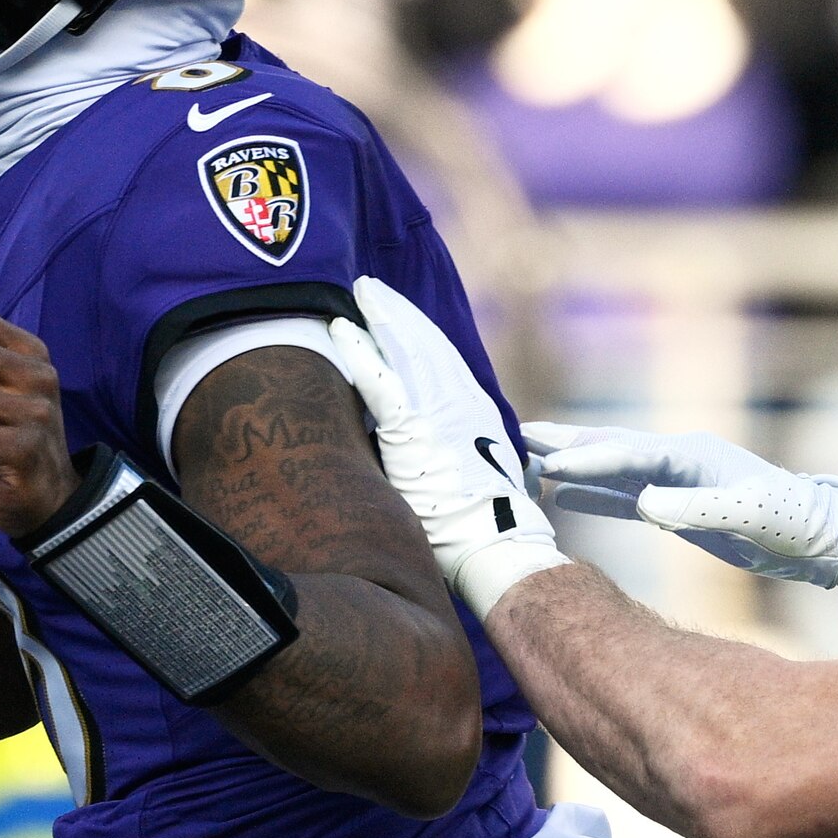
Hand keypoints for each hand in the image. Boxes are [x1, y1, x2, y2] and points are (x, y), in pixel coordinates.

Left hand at [323, 279, 553, 612]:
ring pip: (404, 351)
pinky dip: (358, 353)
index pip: (443, 360)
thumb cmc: (486, 529)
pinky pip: (379, 383)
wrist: (498, 549)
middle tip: (371, 288)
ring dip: (377, 318)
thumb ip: (458, 458)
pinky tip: (339, 329)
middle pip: (423, 344)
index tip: (398, 315)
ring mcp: (439, 414)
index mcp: (476, 413)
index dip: (418, 333)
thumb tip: (442, 458)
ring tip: (357, 292)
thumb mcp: (478, 479)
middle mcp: (460, 403)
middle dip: (396, 313)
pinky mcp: (414, 432)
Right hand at [524, 420, 837, 597]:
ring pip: (611, 468)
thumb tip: (647, 503)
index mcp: (694, 456)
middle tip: (516, 435)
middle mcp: (680, 460)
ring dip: (570, 463)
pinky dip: (591, 492)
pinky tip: (561, 494)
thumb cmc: (791, 523)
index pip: (629, 455)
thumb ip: (699, 508)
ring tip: (525, 457)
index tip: (549, 463)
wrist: (820, 538)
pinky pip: (623, 495)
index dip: (589, 460)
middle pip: (611, 447)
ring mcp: (676, 481)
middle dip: (565, 442)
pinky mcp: (678, 505)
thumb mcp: (749, 515)